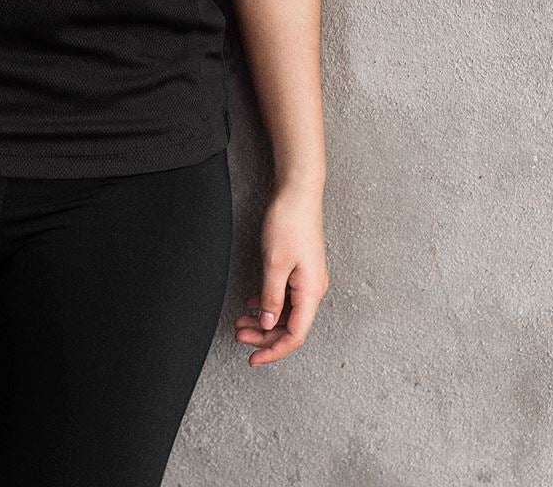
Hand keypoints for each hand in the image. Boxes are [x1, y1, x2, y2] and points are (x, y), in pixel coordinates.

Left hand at [233, 181, 328, 366]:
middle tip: (239, 336)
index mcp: (311, 292)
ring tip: (241, 321)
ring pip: (286, 312)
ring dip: (265, 320)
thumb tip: (269, 324)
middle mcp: (313, 290)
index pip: (295, 335)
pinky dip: (269, 303)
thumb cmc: (289, 223)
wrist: (298, 194)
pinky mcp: (300, 270)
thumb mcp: (275, 263)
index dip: (274, 350)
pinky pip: (286, 296)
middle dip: (264, 336)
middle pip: (290, 326)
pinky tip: (253, 302)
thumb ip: (272, 296)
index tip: (254, 359)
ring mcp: (307, 280)